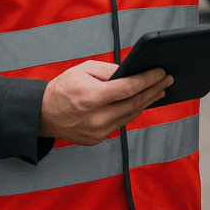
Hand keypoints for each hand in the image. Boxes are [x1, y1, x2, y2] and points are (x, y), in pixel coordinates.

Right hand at [38, 60, 172, 145]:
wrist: (42, 115)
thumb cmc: (63, 88)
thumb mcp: (84, 70)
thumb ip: (110, 70)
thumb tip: (133, 72)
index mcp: (91, 98)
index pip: (128, 89)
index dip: (148, 80)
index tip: (161, 72)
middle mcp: (96, 118)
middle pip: (134, 103)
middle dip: (154, 89)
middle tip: (167, 79)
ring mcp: (98, 132)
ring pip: (131, 115)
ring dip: (147, 101)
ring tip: (160, 89)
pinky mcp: (97, 139)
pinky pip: (121, 123)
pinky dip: (133, 111)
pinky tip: (142, 102)